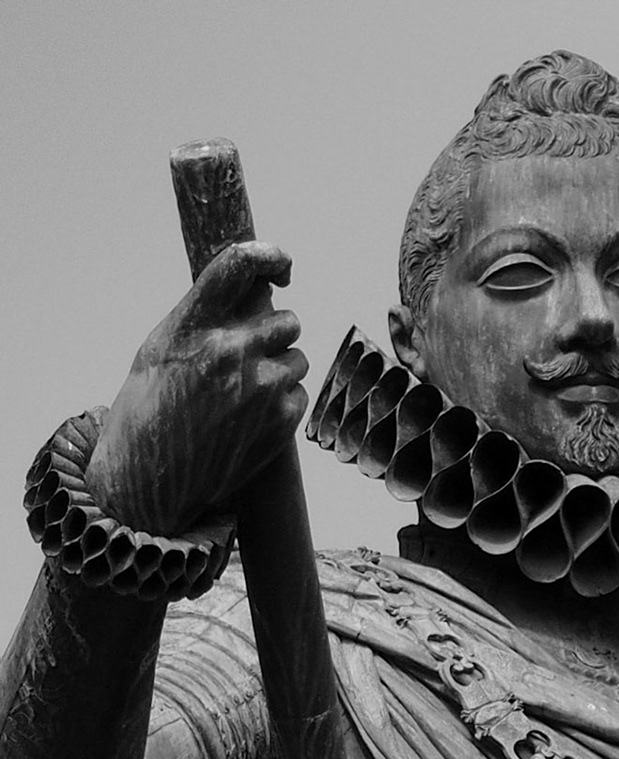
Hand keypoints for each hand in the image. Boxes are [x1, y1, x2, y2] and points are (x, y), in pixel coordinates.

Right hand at [86, 241, 308, 534]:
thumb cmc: (151, 405)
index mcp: (193, 324)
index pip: (238, 265)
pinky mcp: (282, 421)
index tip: (281, 264)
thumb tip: (255, 290)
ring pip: (297, 359)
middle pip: (286, 320)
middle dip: (274, 334)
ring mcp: (261, 387)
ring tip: (242, 392)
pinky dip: (283, 403)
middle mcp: (230, 350)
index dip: (268, 256)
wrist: (152, 475)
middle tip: (251, 352)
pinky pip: (300, 394)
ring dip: (280, 370)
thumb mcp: (161, 347)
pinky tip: (250, 417)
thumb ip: (205, 317)